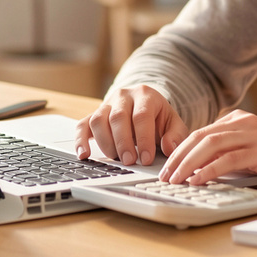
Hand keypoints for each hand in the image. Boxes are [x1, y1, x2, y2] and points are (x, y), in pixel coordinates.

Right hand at [74, 85, 189, 165]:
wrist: (145, 106)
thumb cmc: (159, 117)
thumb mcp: (174, 123)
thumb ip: (176, 135)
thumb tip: (168, 147)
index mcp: (145, 95)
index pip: (141, 116)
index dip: (143, 138)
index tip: (146, 158)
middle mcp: (123, 96)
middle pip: (118, 117)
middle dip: (123, 142)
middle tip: (129, 161)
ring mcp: (106, 104)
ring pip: (98, 120)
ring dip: (105, 142)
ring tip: (116, 159)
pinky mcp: (94, 115)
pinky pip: (82, 125)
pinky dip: (81, 140)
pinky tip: (85, 155)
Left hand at [160, 110, 256, 189]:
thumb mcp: (248, 150)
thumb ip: (226, 152)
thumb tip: (197, 168)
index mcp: (236, 120)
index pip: (200, 133)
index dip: (180, 150)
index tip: (168, 167)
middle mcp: (242, 122)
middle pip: (200, 137)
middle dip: (179, 157)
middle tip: (166, 175)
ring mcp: (251, 134)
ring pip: (210, 146)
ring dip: (189, 163)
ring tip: (177, 179)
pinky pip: (228, 159)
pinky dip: (209, 170)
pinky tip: (198, 180)